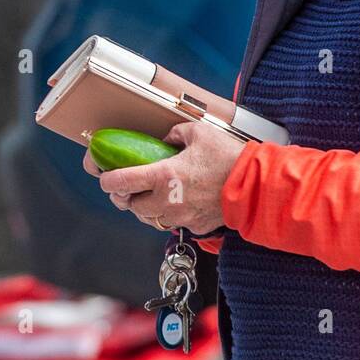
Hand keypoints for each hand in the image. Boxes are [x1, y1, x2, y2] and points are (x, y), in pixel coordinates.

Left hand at [85, 120, 245, 234]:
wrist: (254, 187)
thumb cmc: (228, 159)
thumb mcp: (199, 133)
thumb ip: (176, 133)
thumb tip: (167, 138)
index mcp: (163, 176)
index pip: (121, 183)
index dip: (107, 180)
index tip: (105, 177)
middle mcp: (166, 200)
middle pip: (131, 206)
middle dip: (124, 197)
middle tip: (125, 187)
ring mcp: (180, 217)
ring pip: (149, 219)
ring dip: (143, 208)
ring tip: (147, 196)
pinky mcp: (194, 226)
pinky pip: (171, 224)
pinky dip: (166, 215)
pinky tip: (171, 204)